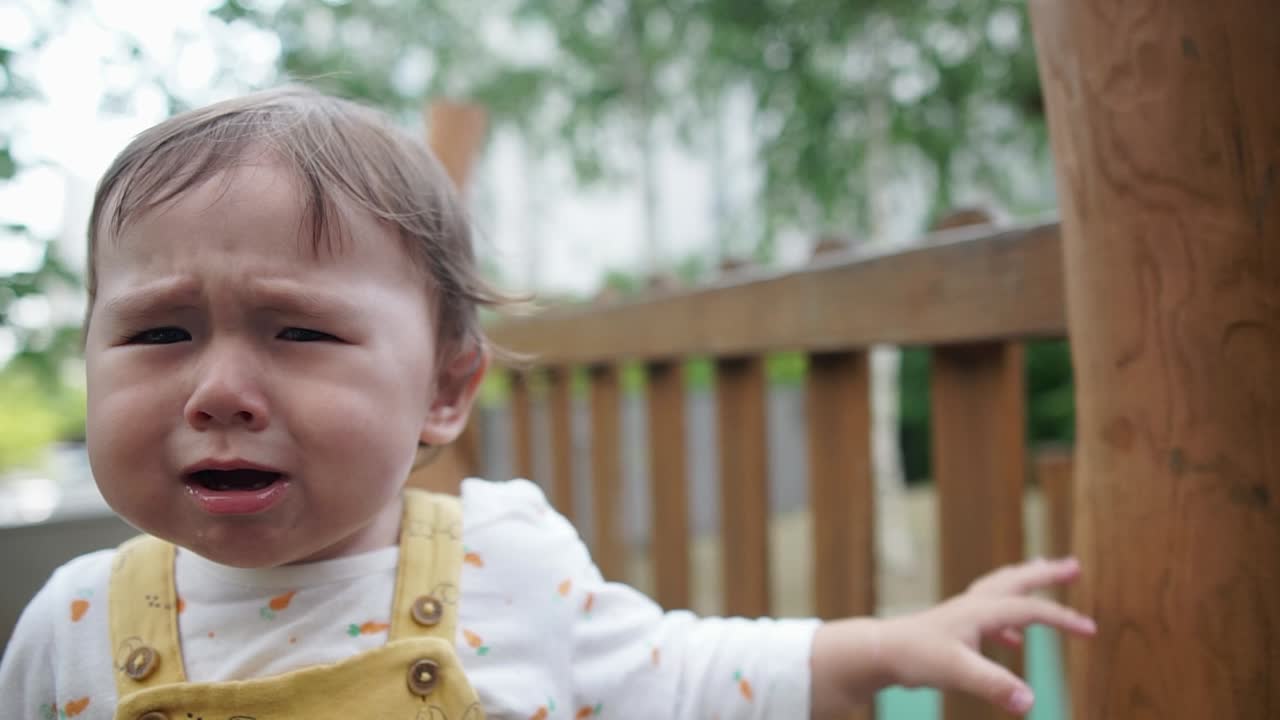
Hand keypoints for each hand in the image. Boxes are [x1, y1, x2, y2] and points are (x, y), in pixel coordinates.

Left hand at [880, 556, 1094, 713]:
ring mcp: (962, 615)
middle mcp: (974, 606)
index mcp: (981, 612)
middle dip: (1046, 574)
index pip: (1030, 610)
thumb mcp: (958, 673)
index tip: (1091, 630)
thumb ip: (994, 685)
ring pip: (1000, 591)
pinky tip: (1013, 640)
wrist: (879, 652)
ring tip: (1044, 575)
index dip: (1062, 619)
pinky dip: (1007, 620)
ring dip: (1025, 584)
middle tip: (1074, 565)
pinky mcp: (953, 628)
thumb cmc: (915, 658)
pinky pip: (988, 615)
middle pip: (1016, 582)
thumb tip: (1031, 702)